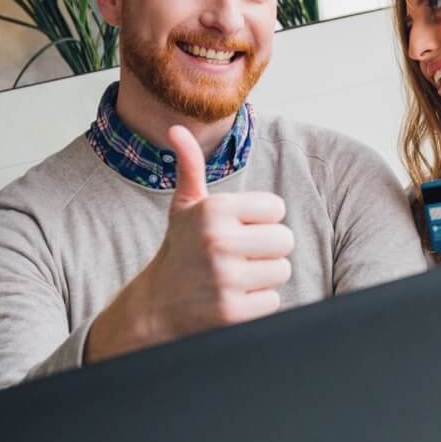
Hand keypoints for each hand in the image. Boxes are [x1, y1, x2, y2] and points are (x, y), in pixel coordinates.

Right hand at [85, 126, 293, 361]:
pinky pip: (273, 300)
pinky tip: (232, 299)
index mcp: (214, 210)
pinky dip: (257, 303)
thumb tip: (176, 129)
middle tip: (239, 257)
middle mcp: (219, 241)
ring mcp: (226, 278)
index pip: (277, 209)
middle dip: (267, 250)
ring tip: (235, 277)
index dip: (262, 221)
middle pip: (285, 240)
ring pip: (282, 270)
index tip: (239, 230)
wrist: (155, 307)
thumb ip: (190, 167)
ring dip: (263, 277)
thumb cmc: (181, 250)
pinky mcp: (232, 312)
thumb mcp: (185, 207)